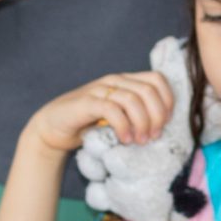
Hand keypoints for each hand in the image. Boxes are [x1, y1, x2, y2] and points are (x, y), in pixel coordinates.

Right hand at [28, 72, 176, 153]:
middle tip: (153, 136)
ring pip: (133, 99)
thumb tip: (163, 128)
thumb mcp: (119, 117)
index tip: (166, 123)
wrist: (52, 128)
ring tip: (140, 140)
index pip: (157, 80)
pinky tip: (124, 139)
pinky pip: (112, 109)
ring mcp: (100, 90)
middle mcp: (115, 81)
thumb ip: (137, 115)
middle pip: (149, 90)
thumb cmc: (89, 125)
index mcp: (126, 81)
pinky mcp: (86, 103)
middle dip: (157, 115)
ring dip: (142, 122)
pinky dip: (123, 126)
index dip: (167, 100)